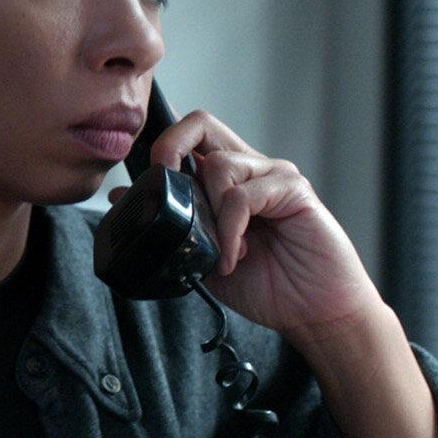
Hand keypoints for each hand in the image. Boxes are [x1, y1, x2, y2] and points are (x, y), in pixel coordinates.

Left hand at [107, 109, 384, 343]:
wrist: (314, 313)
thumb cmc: (269, 285)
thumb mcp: (205, 257)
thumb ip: (172, 225)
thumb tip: (123, 196)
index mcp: (228, 180)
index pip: (190, 138)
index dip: (162, 147)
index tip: (145, 180)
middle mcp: (250, 169)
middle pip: (202, 124)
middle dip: (170, 146)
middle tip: (165, 184)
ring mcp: (273, 175)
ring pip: (219, 165)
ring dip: (208, 212)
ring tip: (221, 252)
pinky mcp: (294, 190)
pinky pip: (244, 194)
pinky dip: (230, 228)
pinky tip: (236, 255)